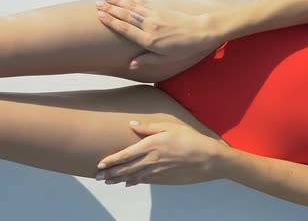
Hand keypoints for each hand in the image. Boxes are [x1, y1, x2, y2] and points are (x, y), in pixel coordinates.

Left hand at [95, 121, 226, 186]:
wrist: (209, 159)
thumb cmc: (190, 139)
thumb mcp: (169, 126)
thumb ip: (148, 127)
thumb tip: (131, 124)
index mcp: (151, 145)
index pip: (125, 155)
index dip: (111, 161)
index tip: (100, 164)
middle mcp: (152, 160)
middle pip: (126, 169)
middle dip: (110, 173)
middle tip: (98, 177)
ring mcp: (158, 171)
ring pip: (133, 177)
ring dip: (119, 179)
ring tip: (108, 182)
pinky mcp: (165, 179)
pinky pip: (146, 181)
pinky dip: (134, 182)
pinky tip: (128, 183)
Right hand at [96, 0, 225, 69]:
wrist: (202, 30)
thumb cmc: (183, 48)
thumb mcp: (166, 59)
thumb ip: (147, 60)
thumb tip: (131, 64)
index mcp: (149, 40)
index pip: (125, 29)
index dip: (111, 22)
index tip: (100, 16)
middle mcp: (149, 26)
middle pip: (125, 15)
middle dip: (110, 9)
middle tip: (96, 5)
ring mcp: (155, 15)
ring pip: (131, 7)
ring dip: (117, 2)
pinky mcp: (160, 8)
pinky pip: (142, 2)